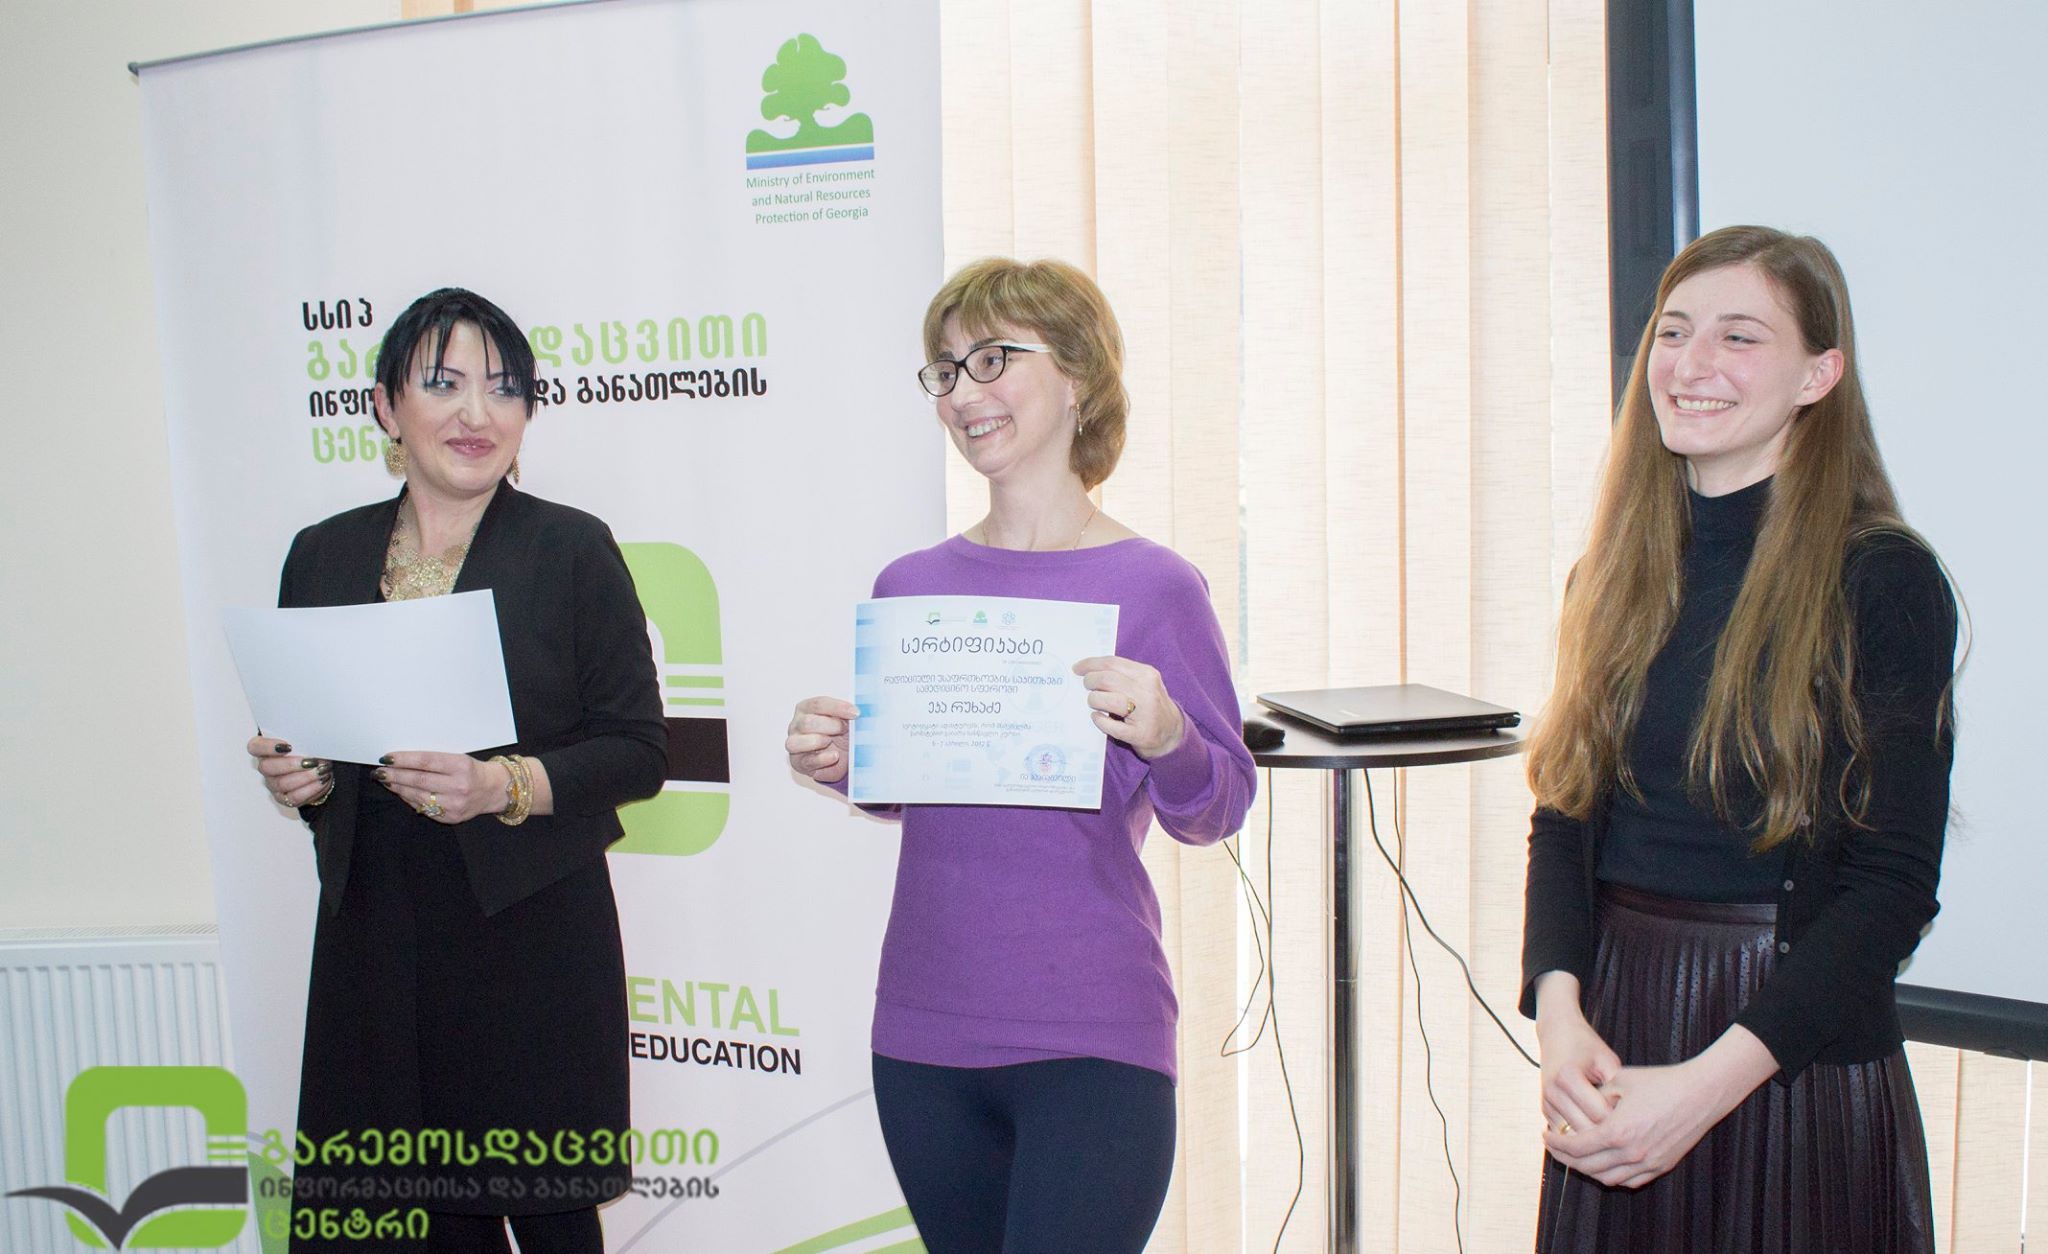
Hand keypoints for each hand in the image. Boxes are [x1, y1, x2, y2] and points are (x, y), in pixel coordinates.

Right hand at [248, 736, 332, 807]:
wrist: (319, 770)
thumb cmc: (308, 752)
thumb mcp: (306, 740)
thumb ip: (302, 738)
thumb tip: (311, 738)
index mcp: (266, 750)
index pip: (255, 747)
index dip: (267, 747)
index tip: (287, 746)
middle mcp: (266, 767)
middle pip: (267, 768)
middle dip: (291, 764)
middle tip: (310, 761)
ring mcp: (273, 784)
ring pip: (282, 783)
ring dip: (305, 776)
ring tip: (321, 770)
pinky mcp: (284, 798)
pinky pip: (294, 797)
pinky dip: (310, 788)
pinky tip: (321, 780)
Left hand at [374, 751, 508, 823]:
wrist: (493, 789)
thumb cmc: (472, 770)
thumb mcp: (458, 758)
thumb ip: (433, 760)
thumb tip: (401, 761)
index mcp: (461, 766)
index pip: (426, 761)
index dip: (404, 760)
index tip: (387, 758)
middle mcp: (459, 786)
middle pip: (419, 780)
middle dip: (395, 775)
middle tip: (379, 772)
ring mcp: (455, 804)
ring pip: (418, 796)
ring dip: (399, 788)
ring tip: (387, 781)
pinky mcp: (451, 817)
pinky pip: (424, 808)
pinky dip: (410, 799)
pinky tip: (402, 792)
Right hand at [786, 696, 856, 783]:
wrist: (840, 757)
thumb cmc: (839, 734)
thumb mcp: (846, 720)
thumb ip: (849, 713)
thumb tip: (858, 711)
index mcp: (806, 708)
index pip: (818, 704)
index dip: (838, 708)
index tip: (856, 713)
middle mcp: (796, 725)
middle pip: (807, 722)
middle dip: (831, 726)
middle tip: (845, 729)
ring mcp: (795, 744)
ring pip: (797, 742)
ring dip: (819, 741)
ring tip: (832, 742)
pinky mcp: (799, 763)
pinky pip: (806, 761)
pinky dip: (822, 759)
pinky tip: (834, 756)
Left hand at [1073, 656, 1185, 759]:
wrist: (1173, 733)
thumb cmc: (1151, 705)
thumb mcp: (1144, 683)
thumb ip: (1123, 675)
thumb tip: (1089, 669)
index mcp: (1146, 674)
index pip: (1113, 663)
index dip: (1090, 664)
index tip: (1077, 668)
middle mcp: (1147, 691)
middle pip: (1107, 679)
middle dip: (1090, 682)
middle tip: (1086, 687)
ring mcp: (1145, 713)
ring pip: (1109, 700)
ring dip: (1094, 700)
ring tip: (1093, 703)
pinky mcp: (1140, 734)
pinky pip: (1112, 726)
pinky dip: (1099, 721)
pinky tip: (1097, 717)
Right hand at [1534, 975, 1621, 1140]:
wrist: (1557, 1036)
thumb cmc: (1587, 1047)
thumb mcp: (1607, 1060)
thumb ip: (1617, 1088)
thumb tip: (1628, 1120)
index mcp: (1568, 1077)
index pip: (1600, 1114)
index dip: (1622, 1120)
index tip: (1637, 1120)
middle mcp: (1553, 1092)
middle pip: (1587, 1130)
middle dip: (1609, 1134)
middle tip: (1630, 1134)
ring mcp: (1546, 1103)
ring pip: (1575, 1138)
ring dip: (1595, 1140)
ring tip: (1617, 1137)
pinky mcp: (1545, 1111)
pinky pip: (1567, 1135)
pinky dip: (1583, 1138)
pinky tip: (1600, 1135)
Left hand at [1543, 1027, 1775, 1188]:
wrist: (1700, 1092)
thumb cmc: (1660, 1081)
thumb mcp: (1620, 1081)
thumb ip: (1594, 1096)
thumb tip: (1573, 1105)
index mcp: (1617, 1131)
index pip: (1575, 1147)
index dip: (1556, 1143)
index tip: (1544, 1135)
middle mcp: (1632, 1153)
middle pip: (1587, 1166)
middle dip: (1566, 1158)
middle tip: (1554, 1146)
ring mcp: (1648, 1163)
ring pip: (1607, 1178)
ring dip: (1587, 1168)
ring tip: (1576, 1155)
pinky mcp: (1662, 1166)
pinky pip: (1628, 1181)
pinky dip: (1611, 1175)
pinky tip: (1602, 1162)